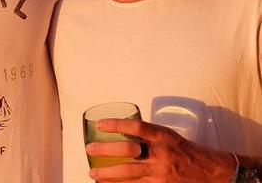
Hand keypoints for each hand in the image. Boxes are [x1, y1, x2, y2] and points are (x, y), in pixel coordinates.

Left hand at [86, 118, 234, 181]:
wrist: (209, 172)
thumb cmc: (183, 150)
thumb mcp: (167, 135)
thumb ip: (146, 134)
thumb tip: (119, 131)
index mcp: (162, 136)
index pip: (137, 127)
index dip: (117, 124)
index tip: (99, 124)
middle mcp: (161, 154)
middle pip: (129, 151)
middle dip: (106, 150)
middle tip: (89, 149)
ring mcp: (160, 173)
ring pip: (129, 174)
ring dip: (108, 174)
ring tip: (93, 173)